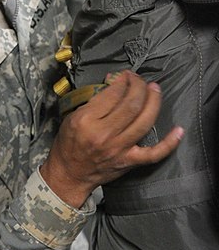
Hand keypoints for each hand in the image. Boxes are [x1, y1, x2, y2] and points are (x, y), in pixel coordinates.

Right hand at [40, 71, 183, 207]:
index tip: (125, 75)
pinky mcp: (129, 162)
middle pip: (131, 105)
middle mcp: (104, 134)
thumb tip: (114, 82)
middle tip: (140, 79)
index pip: (112, 94)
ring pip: (144, 122)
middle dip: (139, 86)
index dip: (122, 81)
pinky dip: (169, 143)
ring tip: (155, 89)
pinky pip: (154, 154)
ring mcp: (119, 149)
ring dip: (153, 102)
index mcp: (87, 120)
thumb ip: (94, 100)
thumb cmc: (69, 143)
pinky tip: (179, 130)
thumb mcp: (73, 116)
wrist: (69, 174)